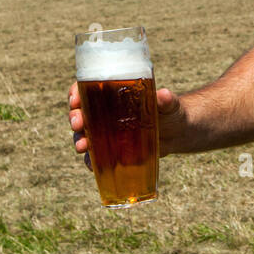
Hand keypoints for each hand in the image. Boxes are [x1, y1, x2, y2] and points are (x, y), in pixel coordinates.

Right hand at [67, 81, 187, 169]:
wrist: (177, 133)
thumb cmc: (171, 111)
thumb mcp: (169, 104)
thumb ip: (166, 100)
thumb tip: (163, 95)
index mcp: (114, 93)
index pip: (87, 88)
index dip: (76, 92)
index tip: (75, 99)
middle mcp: (105, 111)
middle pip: (81, 111)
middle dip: (75, 117)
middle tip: (78, 124)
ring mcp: (107, 131)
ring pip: (85, 134)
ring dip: (79, 139)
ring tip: (82, 146)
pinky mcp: (113, 149)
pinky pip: (96, 155)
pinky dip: (91, 160)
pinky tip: (91, 164)